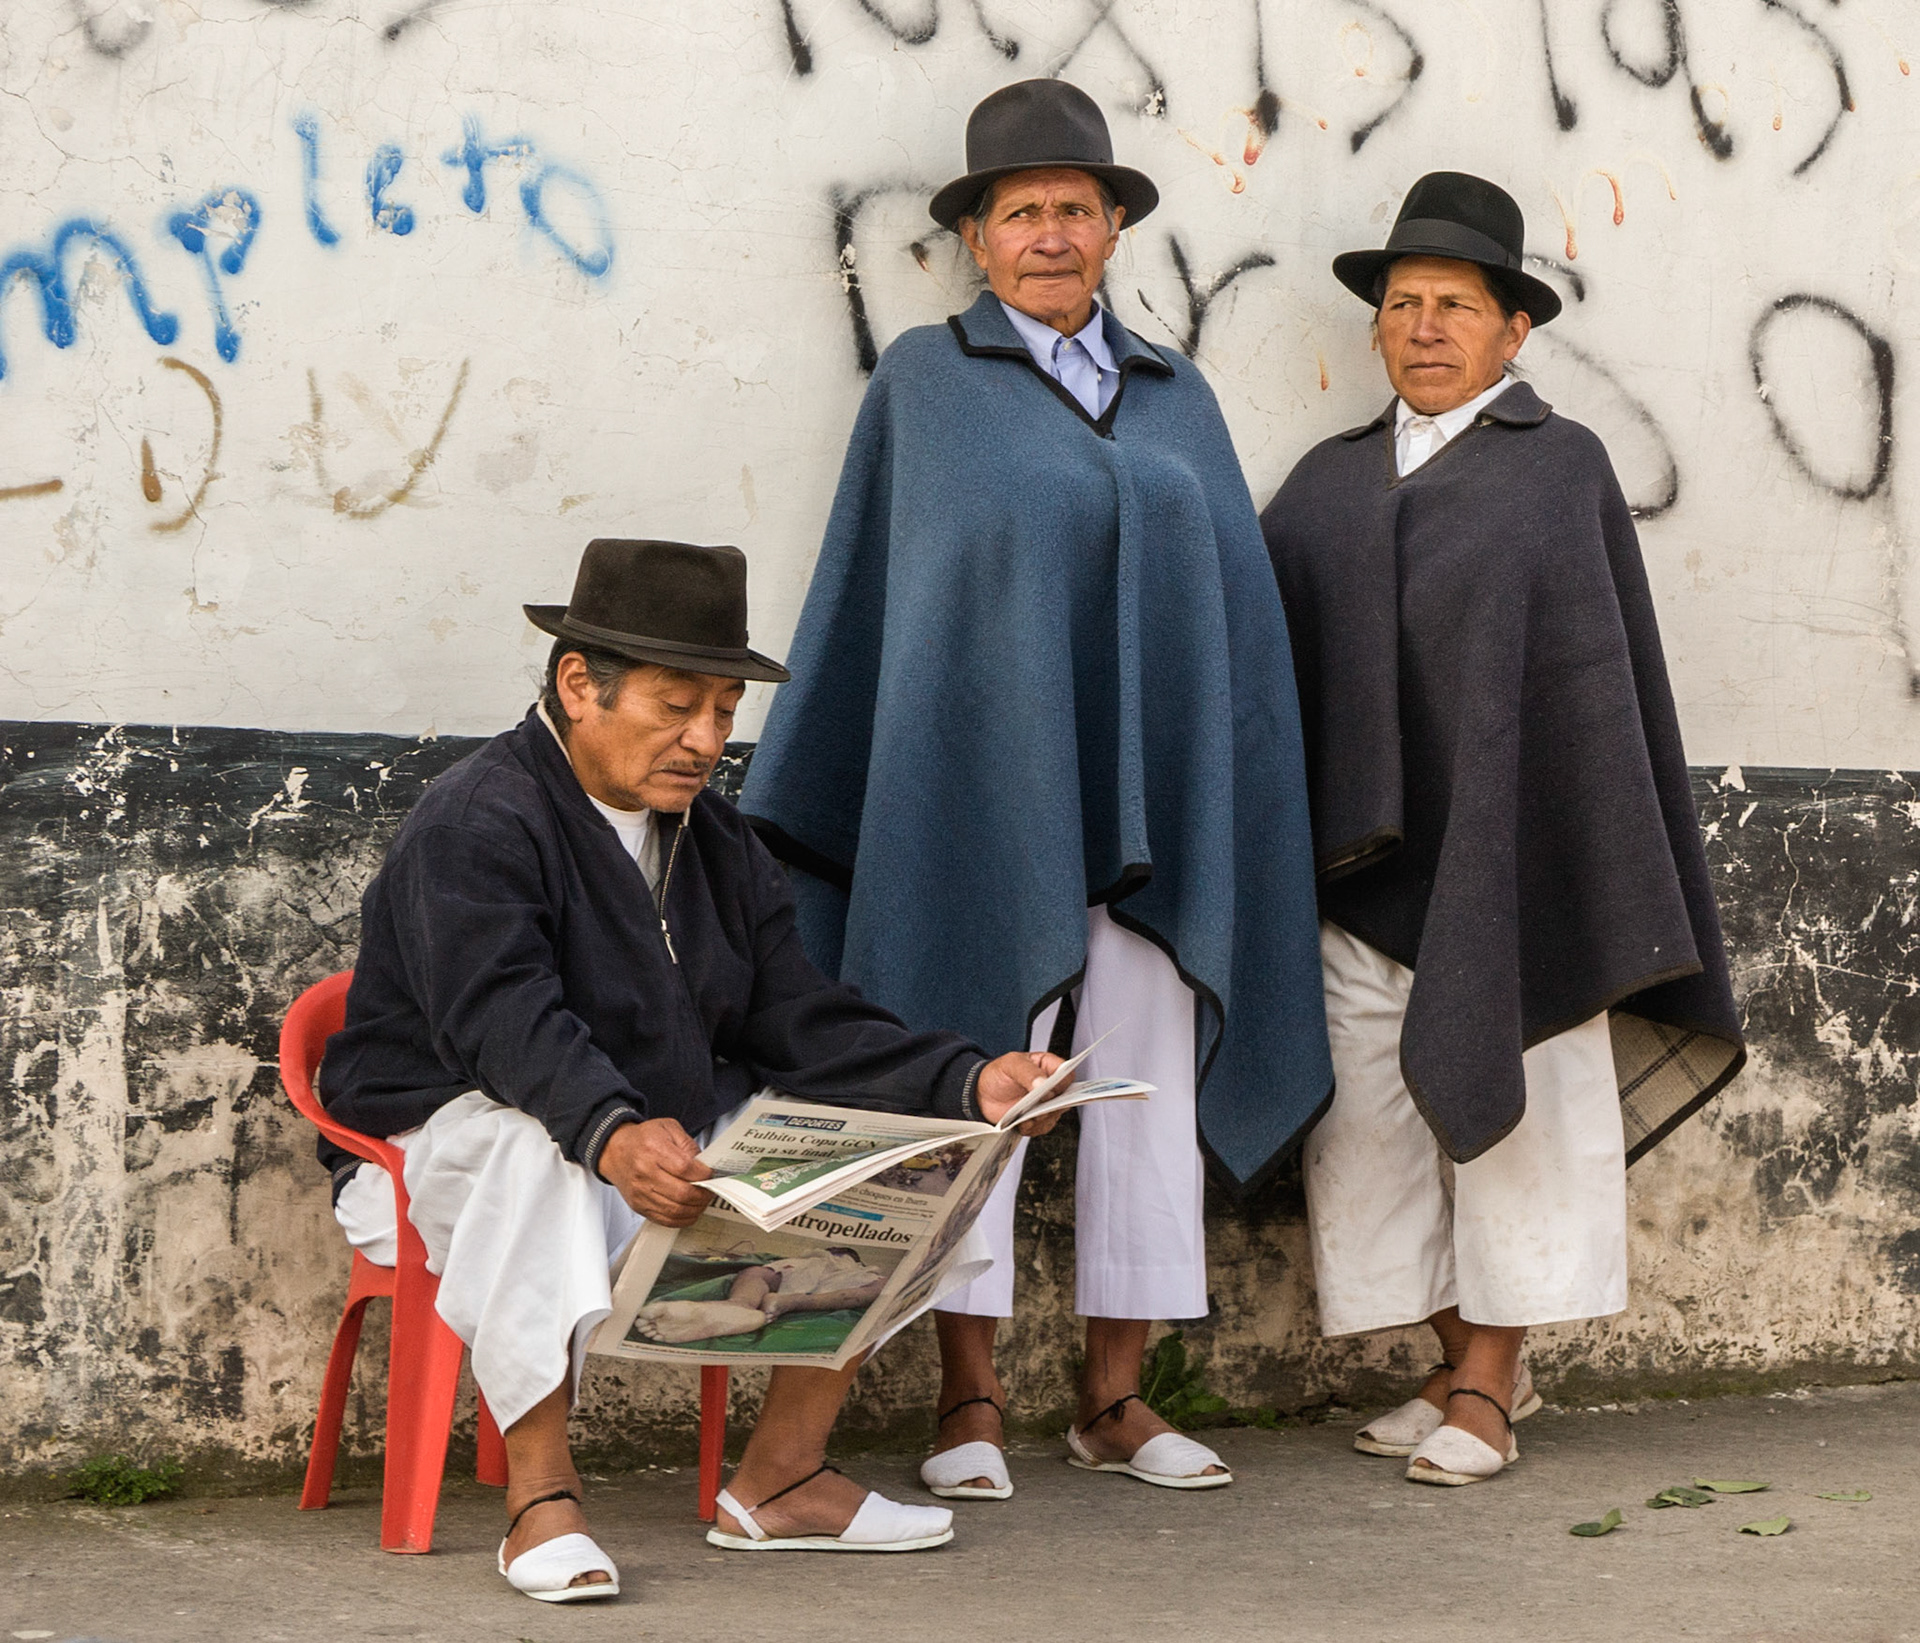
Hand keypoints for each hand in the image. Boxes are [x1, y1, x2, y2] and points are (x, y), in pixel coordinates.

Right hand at [597, 1117, 713, 1224]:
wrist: (614, 1151)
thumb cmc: (641, 1139)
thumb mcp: (668, 1128)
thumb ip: (688, 1144)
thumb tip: (705, 1164)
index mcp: (654, 1149)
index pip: (685, 1168)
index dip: (704, 1174)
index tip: (712, 1174)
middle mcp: (645, 1172)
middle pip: (682, 1193)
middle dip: (703, 1194)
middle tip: (711, 1190)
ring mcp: (641, 1192)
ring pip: (675, 1210)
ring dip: (696, 1208)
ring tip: (702, 1201)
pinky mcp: (639, 1206)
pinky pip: (665, 1220)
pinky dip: (682, 1219)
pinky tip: (690, 1211)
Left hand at [975, 1050, 1066, 1135]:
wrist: (981, 1095)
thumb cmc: (997, 1074)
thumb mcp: (1010, 1065)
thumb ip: (1028, 1072)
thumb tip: (1043, 1083)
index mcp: (1048, 1067)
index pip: (1067, 1074)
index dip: (1062, 1083)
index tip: (1048, 1090)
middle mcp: (1050, 1086)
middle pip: (1065, 1098)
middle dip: (1051, 1105)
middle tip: (1036, 1107)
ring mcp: (1045, 1104)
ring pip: (1055, 1115)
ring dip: (1040, 1118)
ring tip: (1024, 1116)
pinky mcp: (1038, 1119)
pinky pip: (1043, 1127)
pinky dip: (1032, 1127)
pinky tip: (1020, 1123)